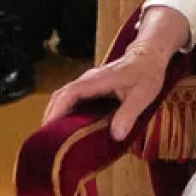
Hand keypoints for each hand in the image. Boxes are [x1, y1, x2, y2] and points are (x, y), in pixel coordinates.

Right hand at [42, 44, 168, 142]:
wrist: (148, 56)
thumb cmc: (146, 74)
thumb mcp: (142, 96)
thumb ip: (128, 114)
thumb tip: (116, 135)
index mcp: (96, 81)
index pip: (69, 94)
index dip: (58, 111)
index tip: (49, 128)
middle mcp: (87, 80)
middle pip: (60, 96)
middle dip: (51, 115)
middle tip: (47, 138)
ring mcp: (88, 83)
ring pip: (64, 97)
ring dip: (56, 113)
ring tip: (54, 136)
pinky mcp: (91, 87)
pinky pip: (73, 98)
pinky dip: (66, 111)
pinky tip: (69, 126)